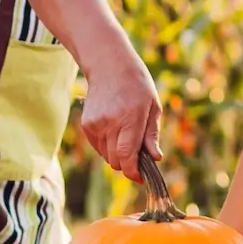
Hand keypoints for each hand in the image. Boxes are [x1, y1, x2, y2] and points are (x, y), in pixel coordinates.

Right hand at [78, 61, 162, 178]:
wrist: (109, 67)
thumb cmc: (137, 86)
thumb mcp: (153, 107)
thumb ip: (152, 135)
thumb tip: (155, 158)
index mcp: (130, 118)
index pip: (126, 155)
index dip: (133, 172)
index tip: (140, 177)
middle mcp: (110, 123)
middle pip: (116, 161)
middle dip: (128, 164)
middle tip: (138, 156)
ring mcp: (95, 124)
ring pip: (107, 157)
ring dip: (118, 156)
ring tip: (126, 137)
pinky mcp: (87, 125)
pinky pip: (98, 148)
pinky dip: (108, 147)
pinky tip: (115, 132)